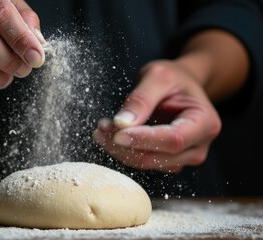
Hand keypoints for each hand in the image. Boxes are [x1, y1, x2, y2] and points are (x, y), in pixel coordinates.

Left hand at [93, 60, 221, 172]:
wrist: (181, 85)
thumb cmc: (174, 78)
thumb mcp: (158, 76)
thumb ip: (141, 99)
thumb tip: (122, 123)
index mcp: (205, 123)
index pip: (173, 139)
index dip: (143, 139)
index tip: (117, 133)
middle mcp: (198, 146)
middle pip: (158, 157)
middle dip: (125, 145)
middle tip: (101, 127)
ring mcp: (184, 157)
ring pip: (147, 163)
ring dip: (120, 149)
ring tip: (103, 127)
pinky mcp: (167, 161)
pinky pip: (142, 161)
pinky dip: (123, 150)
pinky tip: (110, 134)